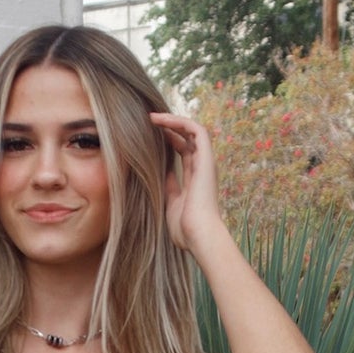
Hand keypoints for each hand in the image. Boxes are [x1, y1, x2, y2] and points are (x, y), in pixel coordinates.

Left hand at [151, 112, 225, 254]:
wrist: (199, 235)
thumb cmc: (185, 229)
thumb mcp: (170, 204)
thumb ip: (167, 188)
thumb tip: (158, 174)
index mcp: (194, 180)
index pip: (182, 152)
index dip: (167, 141)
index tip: (147, 136)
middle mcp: (202, 168)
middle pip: (186, 139)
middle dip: (168, 128)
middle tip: (147, 121)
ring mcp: (205, 163)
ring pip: (192, 131)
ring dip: (173, 121)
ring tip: (152, 117)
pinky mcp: (206, 158)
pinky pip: (197, 130)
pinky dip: (180, 122)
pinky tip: (161, 120)